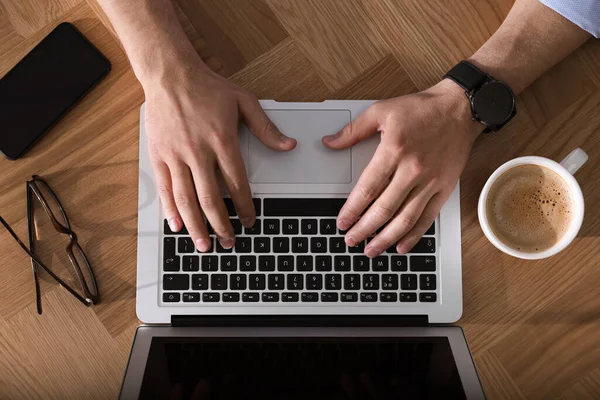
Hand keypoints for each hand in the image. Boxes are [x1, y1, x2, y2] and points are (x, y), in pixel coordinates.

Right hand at [144, 59, 295, 250]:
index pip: (236, 183)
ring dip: (196, 225)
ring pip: (185, 199)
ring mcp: (175, 155)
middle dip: (221, 225)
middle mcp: (197, 151)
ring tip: (204, 245)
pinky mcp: (158, 156)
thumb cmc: (207, 88)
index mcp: (222, 140)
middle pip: (210, 198)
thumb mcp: (243, 101)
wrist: (170, 74)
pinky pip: (165, 188)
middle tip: (229, 241)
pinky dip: (170, 210)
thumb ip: (266, 127)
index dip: (245, 206)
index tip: (250, 220)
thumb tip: (288, 145)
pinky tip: (177, 226)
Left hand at [322, 80, 480, 256]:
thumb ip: (353, 130)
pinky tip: (401, 246)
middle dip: (364, 229)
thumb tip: (330, 142)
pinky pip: (428, 217)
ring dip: (386, 238)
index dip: (352, 209)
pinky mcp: (444, 188)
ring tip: (371, 250)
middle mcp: (412, 169)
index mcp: (394, 150)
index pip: (368, 188)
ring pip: (405, 218)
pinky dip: (414, 235)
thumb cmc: (421, 109)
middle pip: (384, 209)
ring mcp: (430, 181)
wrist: (460, 109)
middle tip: (350, 240)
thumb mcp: (382, 111)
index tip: (342, 222)